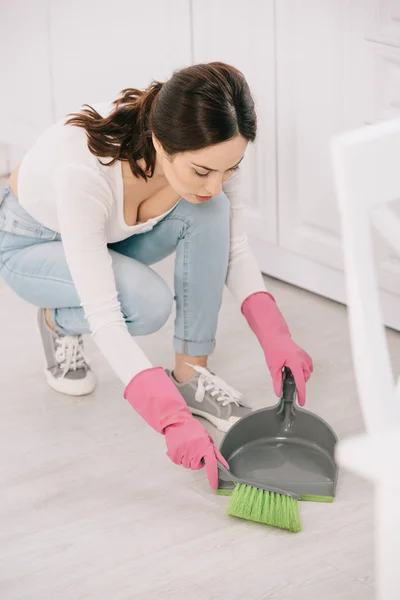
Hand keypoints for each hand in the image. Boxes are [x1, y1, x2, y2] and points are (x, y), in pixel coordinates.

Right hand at [165, 419, 228, 488]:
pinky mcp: (174, 454)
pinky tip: (180, 447)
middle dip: (196, 460)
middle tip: (194, 449)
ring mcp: (184, 452)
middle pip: (196, 466)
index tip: (214, 486)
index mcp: (205, 446)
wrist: (177, 421)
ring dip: (187, 459)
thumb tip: (224, 466)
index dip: (213, 477)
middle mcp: (195, 451)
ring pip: (187, 465)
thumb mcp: (208, 439)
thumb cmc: (193, 429)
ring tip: (186, 446)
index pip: (212, 465)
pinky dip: (179, 457)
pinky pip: (178, 462)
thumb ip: (216, 454)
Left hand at [241, 291, 312, 405]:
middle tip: (288, 381)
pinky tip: (295, 369)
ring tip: (289, 373)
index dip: (301, 394)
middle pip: (305, 377)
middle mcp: (302, 359)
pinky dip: (303, 370)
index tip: (302, 401)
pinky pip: (308, 365)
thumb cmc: (273, 348)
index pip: (300, 382)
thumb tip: (278, 392)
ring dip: (301, 375)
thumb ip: (277, 381)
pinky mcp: (304, 354)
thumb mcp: (273, 367)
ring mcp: (304, 356)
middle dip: (299, 382)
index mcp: (295, 362)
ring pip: (307, 372)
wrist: (274, 336)